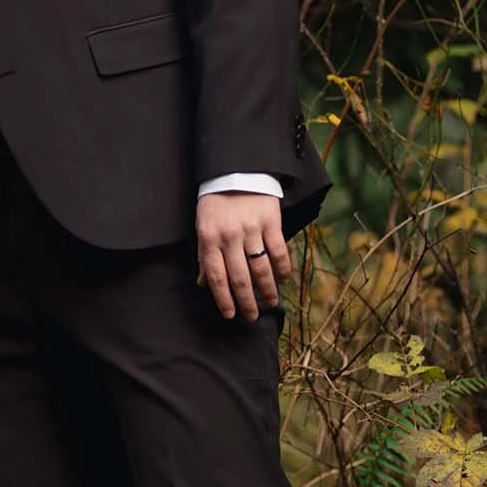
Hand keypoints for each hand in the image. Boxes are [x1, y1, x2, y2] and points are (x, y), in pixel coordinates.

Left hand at [196, 191, 290, 320]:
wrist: (236, 169)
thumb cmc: (216, 201)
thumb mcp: (203, 226)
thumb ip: (204, 256)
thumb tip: (203, 285)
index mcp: (209, 239)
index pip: (216, 277)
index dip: (224, 299)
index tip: (230, 314)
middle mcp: (230, 236)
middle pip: (240, 277)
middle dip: (246, 301)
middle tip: (251, 316)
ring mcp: (251, 229)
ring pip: (260, 267)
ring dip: (267, 289)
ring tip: (270, 302)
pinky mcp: (270, 221)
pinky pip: (278, 250)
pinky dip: (283, 267)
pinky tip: (284, 279)